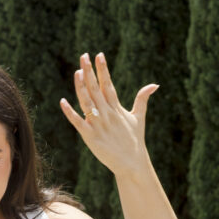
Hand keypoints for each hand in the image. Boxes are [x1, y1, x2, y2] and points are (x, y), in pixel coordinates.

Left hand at [60, 52, 157, 176]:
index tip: (99, 55)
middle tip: (84, 56)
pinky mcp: (91, 137)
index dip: (103, 70)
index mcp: (116, 108)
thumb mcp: (138, 117)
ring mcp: (98, 125)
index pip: (108, 84)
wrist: (132, 163)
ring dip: (81, 87)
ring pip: (87, 102)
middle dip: (90, 72)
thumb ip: (143, 99)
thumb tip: (155, 84)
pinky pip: (78, 122)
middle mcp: (107, 113)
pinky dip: (70, 113)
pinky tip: (63, 102)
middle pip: (96, 89)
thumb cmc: (134, 140)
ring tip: (77, 72)